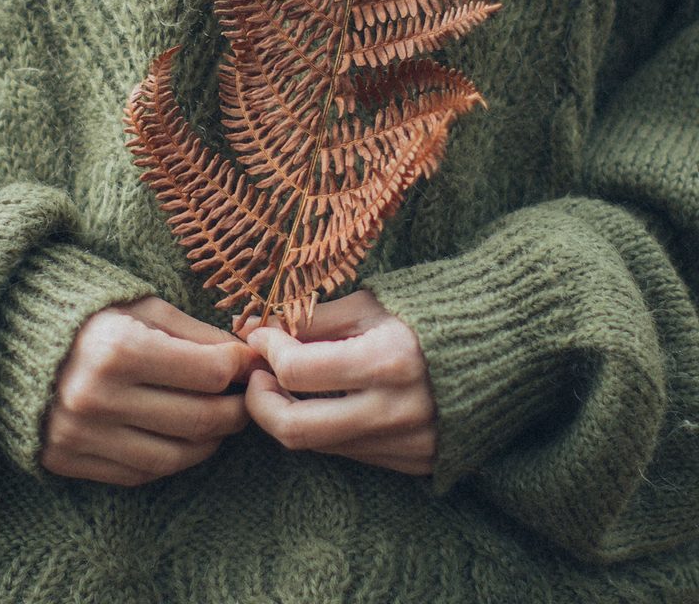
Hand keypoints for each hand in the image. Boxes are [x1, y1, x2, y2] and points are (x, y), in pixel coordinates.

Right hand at [41, 297, 256, 485]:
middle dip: (236, 410)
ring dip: (211, 441)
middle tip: (247, 398)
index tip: (250, 363)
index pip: (209, 373)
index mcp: (118, 348)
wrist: (9, 339)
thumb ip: (195, 334)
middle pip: (200, 419)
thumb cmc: (89, 314)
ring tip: (221, 421)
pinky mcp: (67, 459)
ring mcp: (80, 434)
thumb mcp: (142, 306)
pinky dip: (172, 459)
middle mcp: (97, 396)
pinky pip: (140, 473)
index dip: (240, 369)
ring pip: (176, 456)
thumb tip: (246, 357)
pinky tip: (183, 439)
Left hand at [243, 290, 436, 475]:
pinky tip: (328, 399)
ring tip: (289, 381)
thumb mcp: (372, 303)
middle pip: (296, 428)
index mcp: (387, 362)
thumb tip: (257, 326)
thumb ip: (313, 319)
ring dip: (292, 413)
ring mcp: (408, 444)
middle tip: (257, 375)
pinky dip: (327, 427)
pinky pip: (351, 452)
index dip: (267, 351)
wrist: (510, 343)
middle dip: (260, 402)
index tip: (260, 334)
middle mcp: (396, 412)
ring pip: (320, 444)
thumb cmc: (434, 310)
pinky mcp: (417, 462)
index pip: (298, 371)